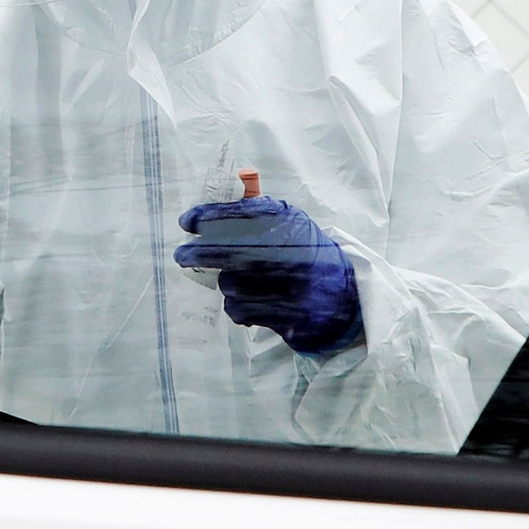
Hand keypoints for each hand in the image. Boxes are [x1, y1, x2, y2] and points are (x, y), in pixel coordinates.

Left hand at [174, 196, 361, 354]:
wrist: (347, 298)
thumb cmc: (310, 257)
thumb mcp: (293, 227)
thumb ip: (259, 216)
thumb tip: (210, 213)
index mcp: (292, 224)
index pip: (242, 213)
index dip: (209, 216)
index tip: (187, 221)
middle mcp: (291, 252)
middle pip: (229, 250)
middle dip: (198, 252)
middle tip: (181, 254)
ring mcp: (289, 286)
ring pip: (231, 283)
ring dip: (226, 283)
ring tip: (239, 281)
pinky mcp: (285, 316)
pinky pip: (240, 309)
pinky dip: (236, 307)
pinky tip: (247, 301)